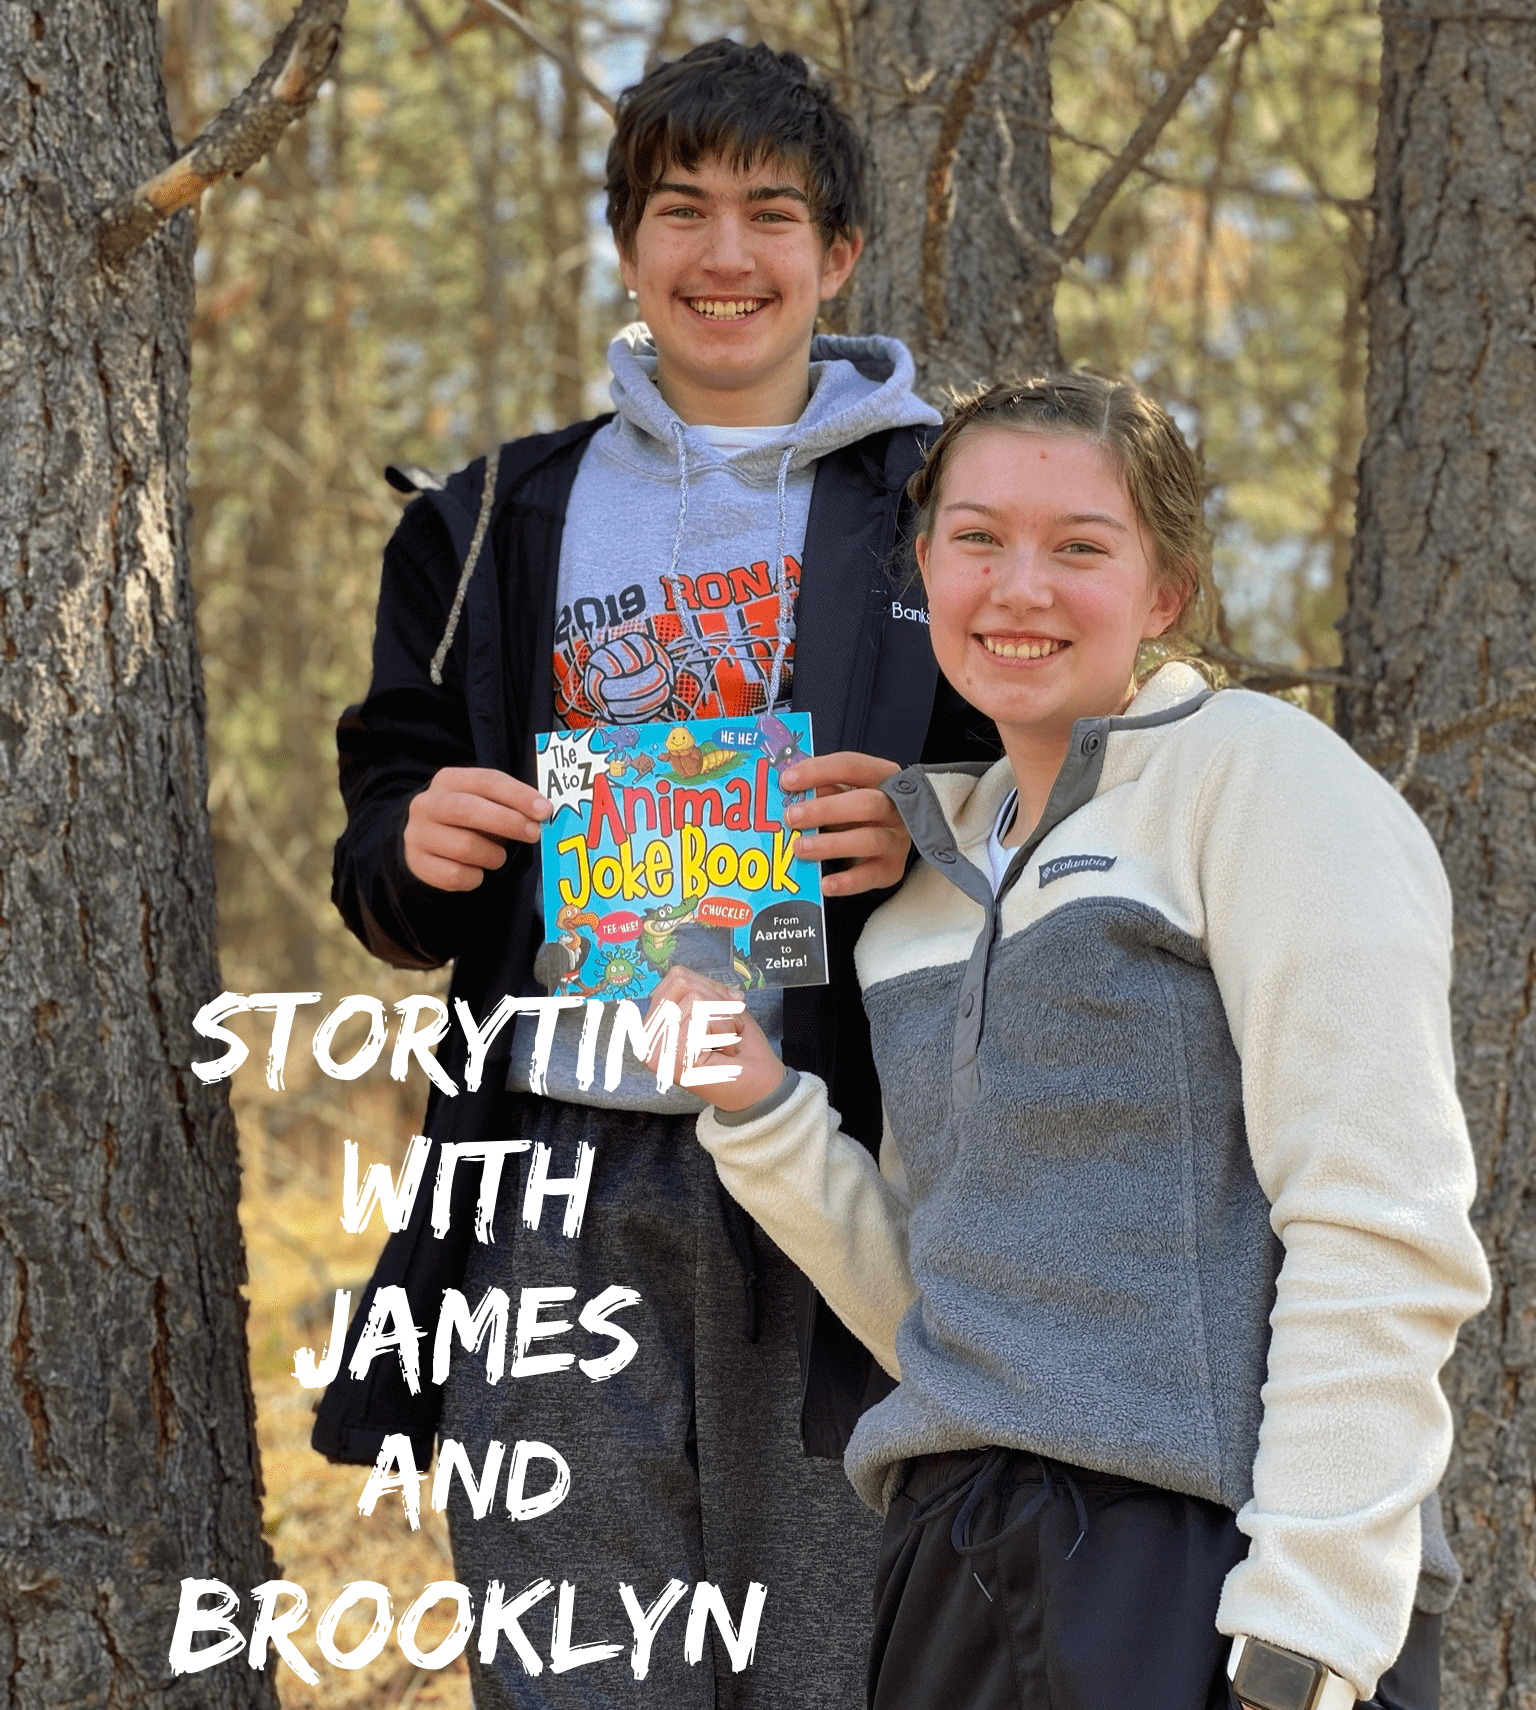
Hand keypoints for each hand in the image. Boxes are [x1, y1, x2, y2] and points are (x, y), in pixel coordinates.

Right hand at [403, 767, 550, 890]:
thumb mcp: (485, 802)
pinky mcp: (418, 864)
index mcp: (448, 780)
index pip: (486, 781)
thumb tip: (542, 812)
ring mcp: (418, 835)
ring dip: (493, 856)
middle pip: (468, 809)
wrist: (426, 840)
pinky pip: (456, 876)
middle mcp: (427, 804)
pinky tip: (477, 870)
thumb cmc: (468, 819)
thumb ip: (510, 803)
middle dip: (507, 822)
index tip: (544, 810)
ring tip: (498, 856)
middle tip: (534, 833)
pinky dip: (475, 877)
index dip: (518, 795)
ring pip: (465, 847)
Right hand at [642, 968, 787, 1112]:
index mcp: (655, 1025)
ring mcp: (657, 1053)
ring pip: (694, 999)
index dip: (710, 988)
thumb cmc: (741, 1048)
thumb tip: (689, 981)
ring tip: (723, 1044)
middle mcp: (648, 1040)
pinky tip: (724, 1053)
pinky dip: (724, 1030)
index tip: (720, 1016)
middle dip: (716, 1002)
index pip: (676, 977)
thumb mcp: (721, 1006)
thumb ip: (702, 988)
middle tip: (723, 1031)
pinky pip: (702, 1016)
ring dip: (723, 1019)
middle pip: (681, 982)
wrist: (761, 1086)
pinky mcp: (672, 1061)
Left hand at [779, 751, 908, 896]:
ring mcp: (897, 838)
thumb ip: (822, 789)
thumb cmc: (857, 810)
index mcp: (881, 776)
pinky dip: (847, 882)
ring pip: (869, 840)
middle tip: (792, 817)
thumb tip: (791, 791)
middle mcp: (895, 806)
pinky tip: (824, 884)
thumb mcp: (842, 792)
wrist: (889, 838)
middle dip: (825, 810)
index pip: (851, 766)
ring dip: (831, 844)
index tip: (787, 781)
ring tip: (800, 848)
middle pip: (865, 803)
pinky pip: (871, 875)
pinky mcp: (892, 867)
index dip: (818, 771)